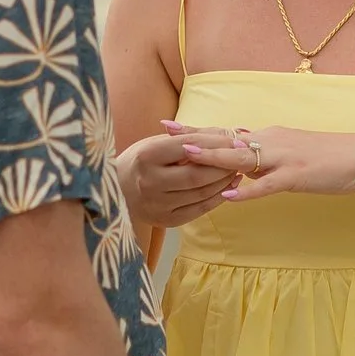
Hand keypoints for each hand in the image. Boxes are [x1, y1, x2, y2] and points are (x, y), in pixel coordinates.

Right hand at [117, 128, 238, 226]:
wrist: (115, 191)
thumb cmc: (140, 161)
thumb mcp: (154, 143)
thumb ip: (184, 139)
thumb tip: (222, 134)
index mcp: (146, 157)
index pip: (189, 147)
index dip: (214, 144)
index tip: (233, 140)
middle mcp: (150, 182)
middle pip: (198, 174)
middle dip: (223, 166)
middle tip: (239, 158)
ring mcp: (157, 204)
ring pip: (201, 193)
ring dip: (224, 182)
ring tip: (236, 171)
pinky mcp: (165, 220)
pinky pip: (199, 209)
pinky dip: (217, 198)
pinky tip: (227, 188)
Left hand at [179, 125, 354, 200]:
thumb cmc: (326, 158)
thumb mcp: (289, 152)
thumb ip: (264, 154)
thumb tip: (240, 156)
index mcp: (268, 137)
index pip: (226, 132)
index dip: (198, 131)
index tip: (169, 127)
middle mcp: (271, 142)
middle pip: (227, 138)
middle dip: (195, 136)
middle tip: (165, 131)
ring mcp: (283, 158)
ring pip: (243, 157)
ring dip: (214, 157)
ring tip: (187, 156)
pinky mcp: (297, 176)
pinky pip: (268, 184)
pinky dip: (249, 190)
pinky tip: (230, 195)